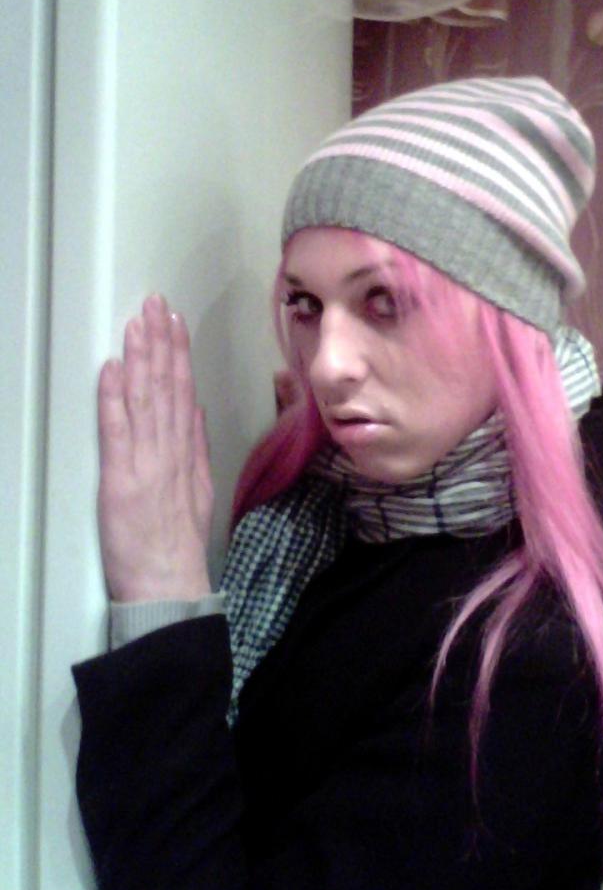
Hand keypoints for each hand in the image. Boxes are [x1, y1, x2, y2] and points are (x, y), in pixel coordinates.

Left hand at [97, 294, 213, 601]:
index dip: (177, 353)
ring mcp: (146, 463)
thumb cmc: (180, 544)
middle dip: (160, 342)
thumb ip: (196, 446)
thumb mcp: (200, 490)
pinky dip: (115, 399)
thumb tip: (193, 409)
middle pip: (166, 387)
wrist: (169, 583)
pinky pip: (119, 432)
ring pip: (145, 400)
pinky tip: (115, 369)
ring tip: (139, 323)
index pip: (182, 391)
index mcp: (186, 451)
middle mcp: (169, 450)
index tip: (174, 322)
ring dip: (141, 358)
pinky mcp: (121, 480)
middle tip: (156, 305)